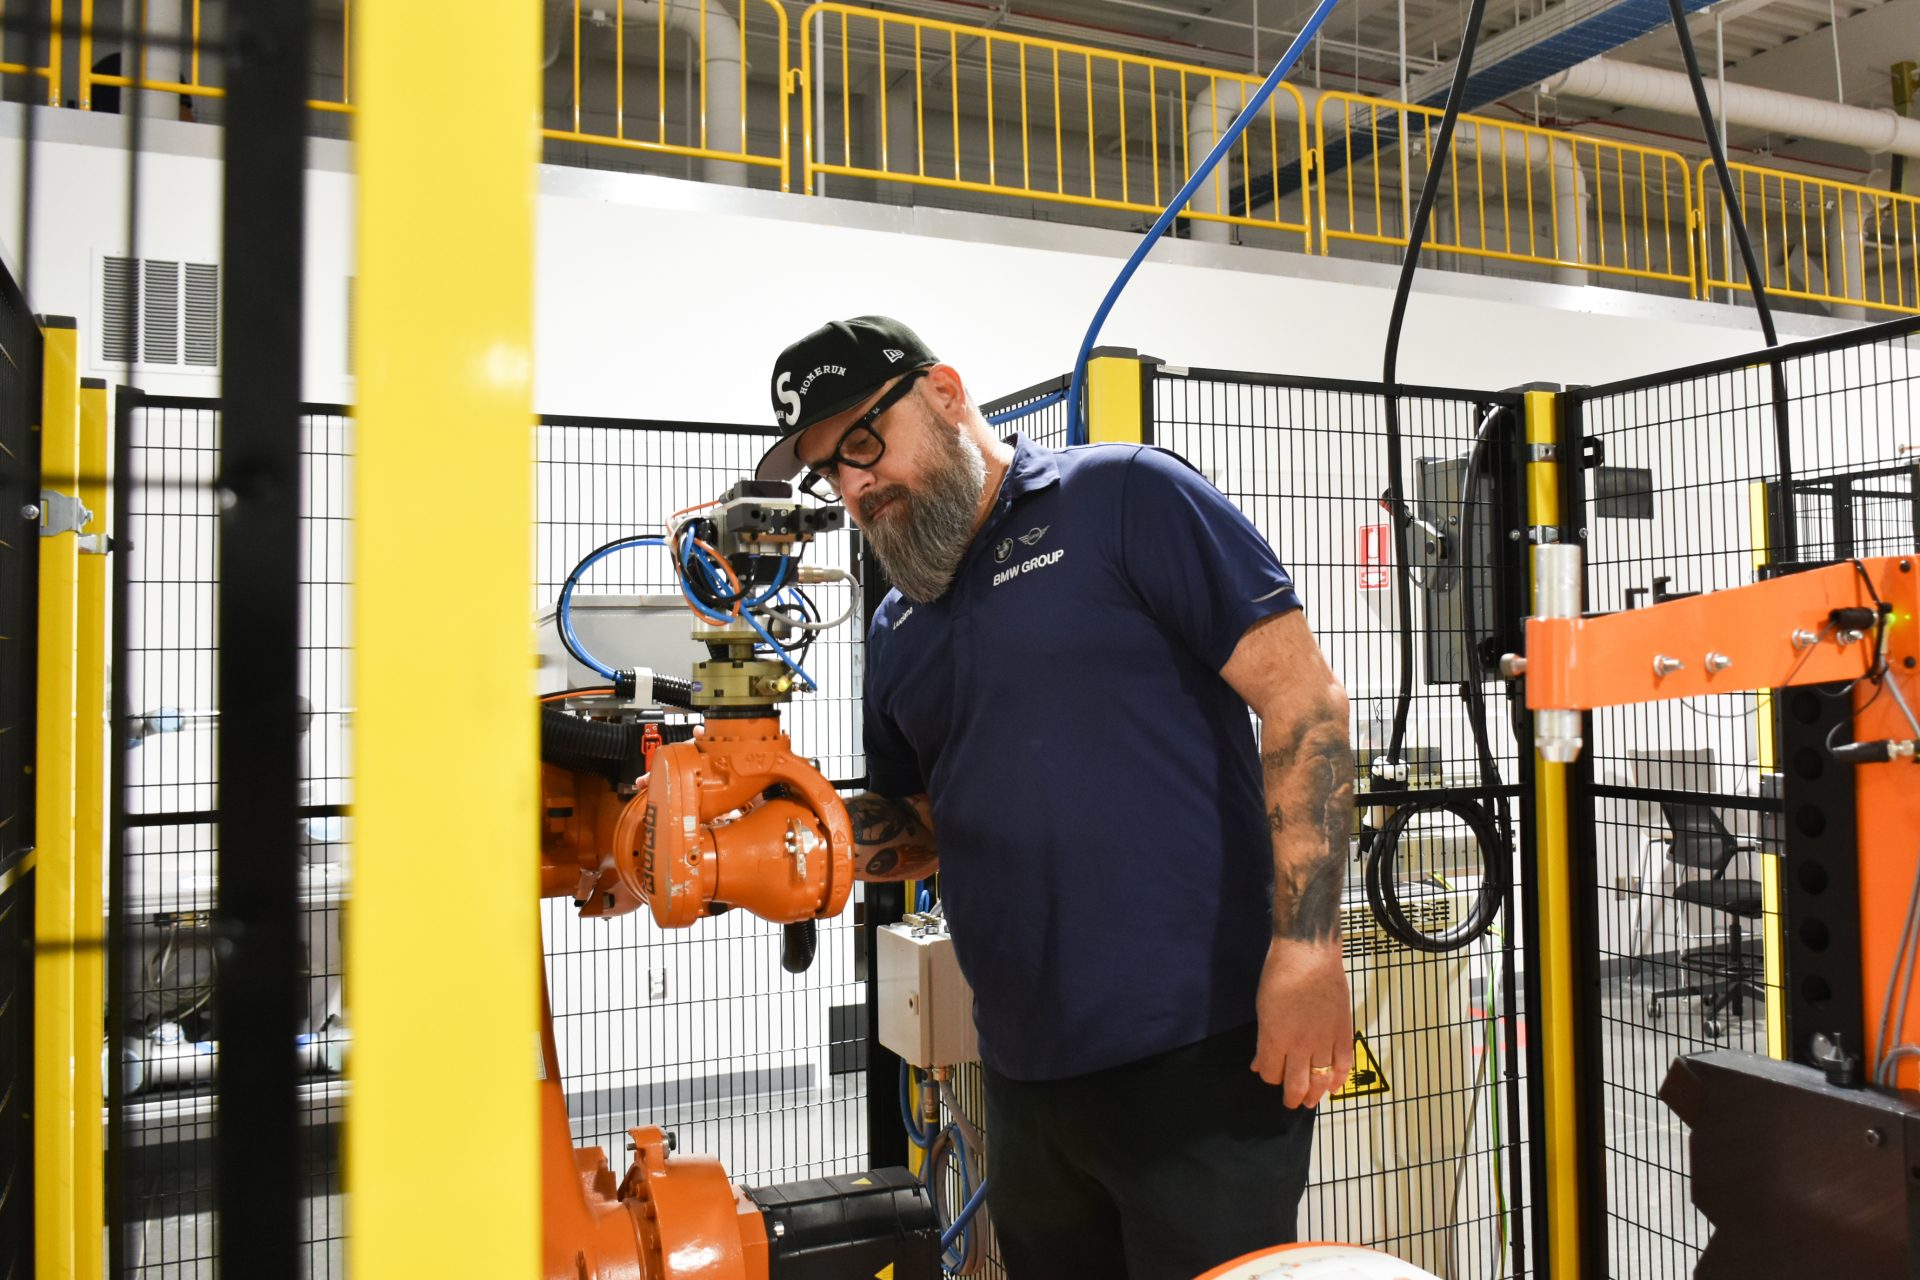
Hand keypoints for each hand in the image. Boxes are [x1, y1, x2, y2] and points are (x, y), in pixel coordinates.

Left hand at [1250, 937, 1354, 1108]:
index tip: (1270, 1074)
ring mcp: (1324, 1041)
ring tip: (1309, 1101)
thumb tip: (1258, 1064)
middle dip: (1291, 1097)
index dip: (1269, 1077)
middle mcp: (1299, 1046)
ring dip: (1315, 1094)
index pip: (1271, 1074)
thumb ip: (1263, 1041)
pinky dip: (1339, 1079)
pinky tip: (1334, 1087)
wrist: (1309, 955)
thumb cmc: (1279, 976)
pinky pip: (1344, 1065)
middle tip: (1291, 1102)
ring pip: (1321, 1079)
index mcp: (1275, 1039)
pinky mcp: (1343, 1033)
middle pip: (1296, 1084)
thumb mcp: (1262, 1009)